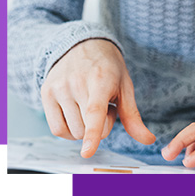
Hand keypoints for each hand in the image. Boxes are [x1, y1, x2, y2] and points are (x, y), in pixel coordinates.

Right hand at [40, 39, 155, 157]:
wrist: (83, 44)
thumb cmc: (108, 68)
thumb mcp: (125, 86)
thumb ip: (133, 116)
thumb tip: (149, 140)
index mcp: (100, 79)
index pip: (95, 112)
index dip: (92, 133)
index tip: (88, 152)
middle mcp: (76, 83)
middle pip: (87, 129)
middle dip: (100, 126)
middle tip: (103, 105)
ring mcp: (58, 88)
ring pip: (73, 132)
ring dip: (85, 129)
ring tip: (90, 105)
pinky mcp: (46, 93)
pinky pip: (57, 129)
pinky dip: (69, 131)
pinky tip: (77, 115)